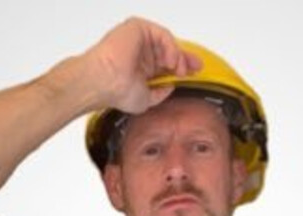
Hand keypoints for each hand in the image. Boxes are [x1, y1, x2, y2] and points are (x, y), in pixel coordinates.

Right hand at [82, 17, 201, 113]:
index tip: (194, 73)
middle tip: (197, 67)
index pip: (165, 64)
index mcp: (142, 68)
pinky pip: (161, 35)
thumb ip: (160, 93)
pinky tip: (171, 61)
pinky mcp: (137, 28)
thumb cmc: (117, 92)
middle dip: (185, 59)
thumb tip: (172, 86)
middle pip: (169, 51)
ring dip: (178, 56)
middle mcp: (141, 53)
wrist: (105, 82)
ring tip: (180, 70)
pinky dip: (170, 47)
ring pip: (167, 43)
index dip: (181, 67)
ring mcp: (139, 40)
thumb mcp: (146, 100)